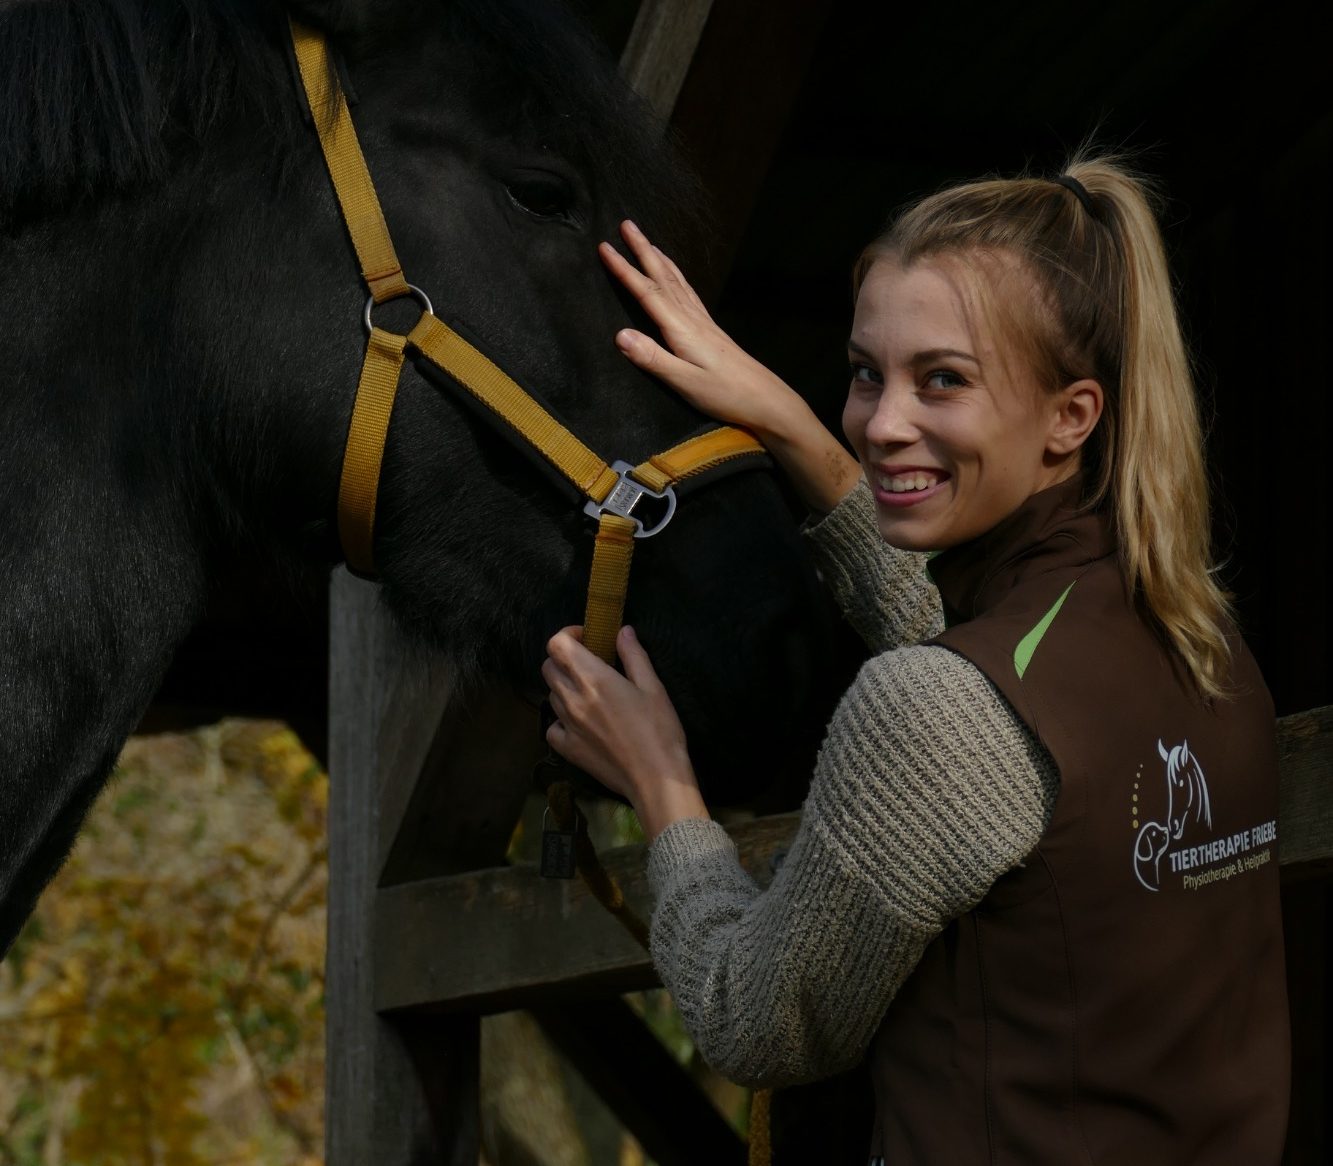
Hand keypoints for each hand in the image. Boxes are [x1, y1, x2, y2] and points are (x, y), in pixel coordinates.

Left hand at [542, 625, 707, 839]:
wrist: (656, 778)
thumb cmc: (659, 729)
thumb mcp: (653, 686)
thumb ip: (634, 655)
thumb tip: (622, 630)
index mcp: (594, 678)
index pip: (557, 645)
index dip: (568, 635)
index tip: (587, 640)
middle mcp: (573, 698)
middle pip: (548, 667)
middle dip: (564, 659)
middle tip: (588, 664)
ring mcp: (567, 725)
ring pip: (550, 694)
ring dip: (564, 687)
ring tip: (588, 694)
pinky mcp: (567, 749)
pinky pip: (552, 726)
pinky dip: (560, 719)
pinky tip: (580, 722)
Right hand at [599, 220, 800, 434]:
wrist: (765, 399)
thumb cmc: (725, 394)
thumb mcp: (685, 382)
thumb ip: (652, 359)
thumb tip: (619, 335)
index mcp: (682, 329)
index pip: (647, 293)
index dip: (624, 270)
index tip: (605, 247)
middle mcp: (692, 318)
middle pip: (663, 277)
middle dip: (643, 250)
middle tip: (627, 224)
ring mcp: (703, 322)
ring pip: (677, 281)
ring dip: (659, 259)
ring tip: (648, 242)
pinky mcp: (710, 330)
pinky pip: (688, 292)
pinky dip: (676, 276)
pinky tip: (675, 276)